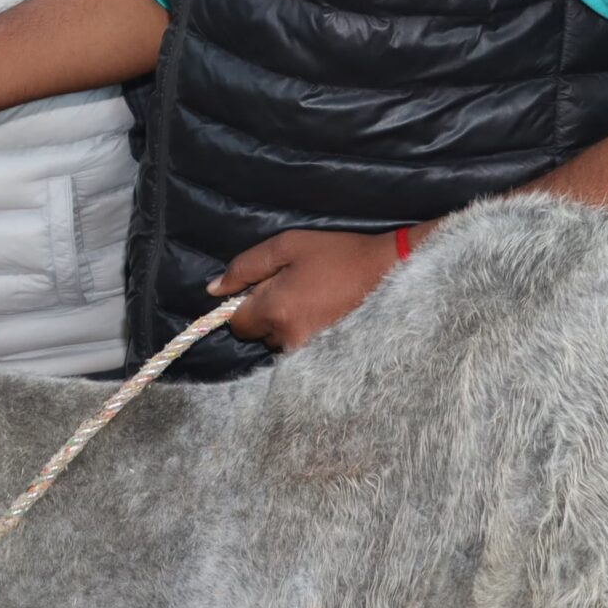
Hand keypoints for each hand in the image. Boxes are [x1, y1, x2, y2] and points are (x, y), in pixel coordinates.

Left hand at [210, 228, 403, 349]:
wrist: (392, 273)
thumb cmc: (339, 254)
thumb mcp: (288, 246)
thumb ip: (245, 267)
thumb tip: (214, 290)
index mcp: (276, 311)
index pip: (236, 324)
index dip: (244, 305)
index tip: (265, 289)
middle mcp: (289, 340)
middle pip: (259, 335)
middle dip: (268, 315)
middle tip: (296, 289)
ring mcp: (311, 354)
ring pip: (280, 344)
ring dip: (287, 326)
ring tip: (314, 301)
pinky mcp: (329, 361)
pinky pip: (301, 352)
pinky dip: (306, 335)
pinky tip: (325, 316)